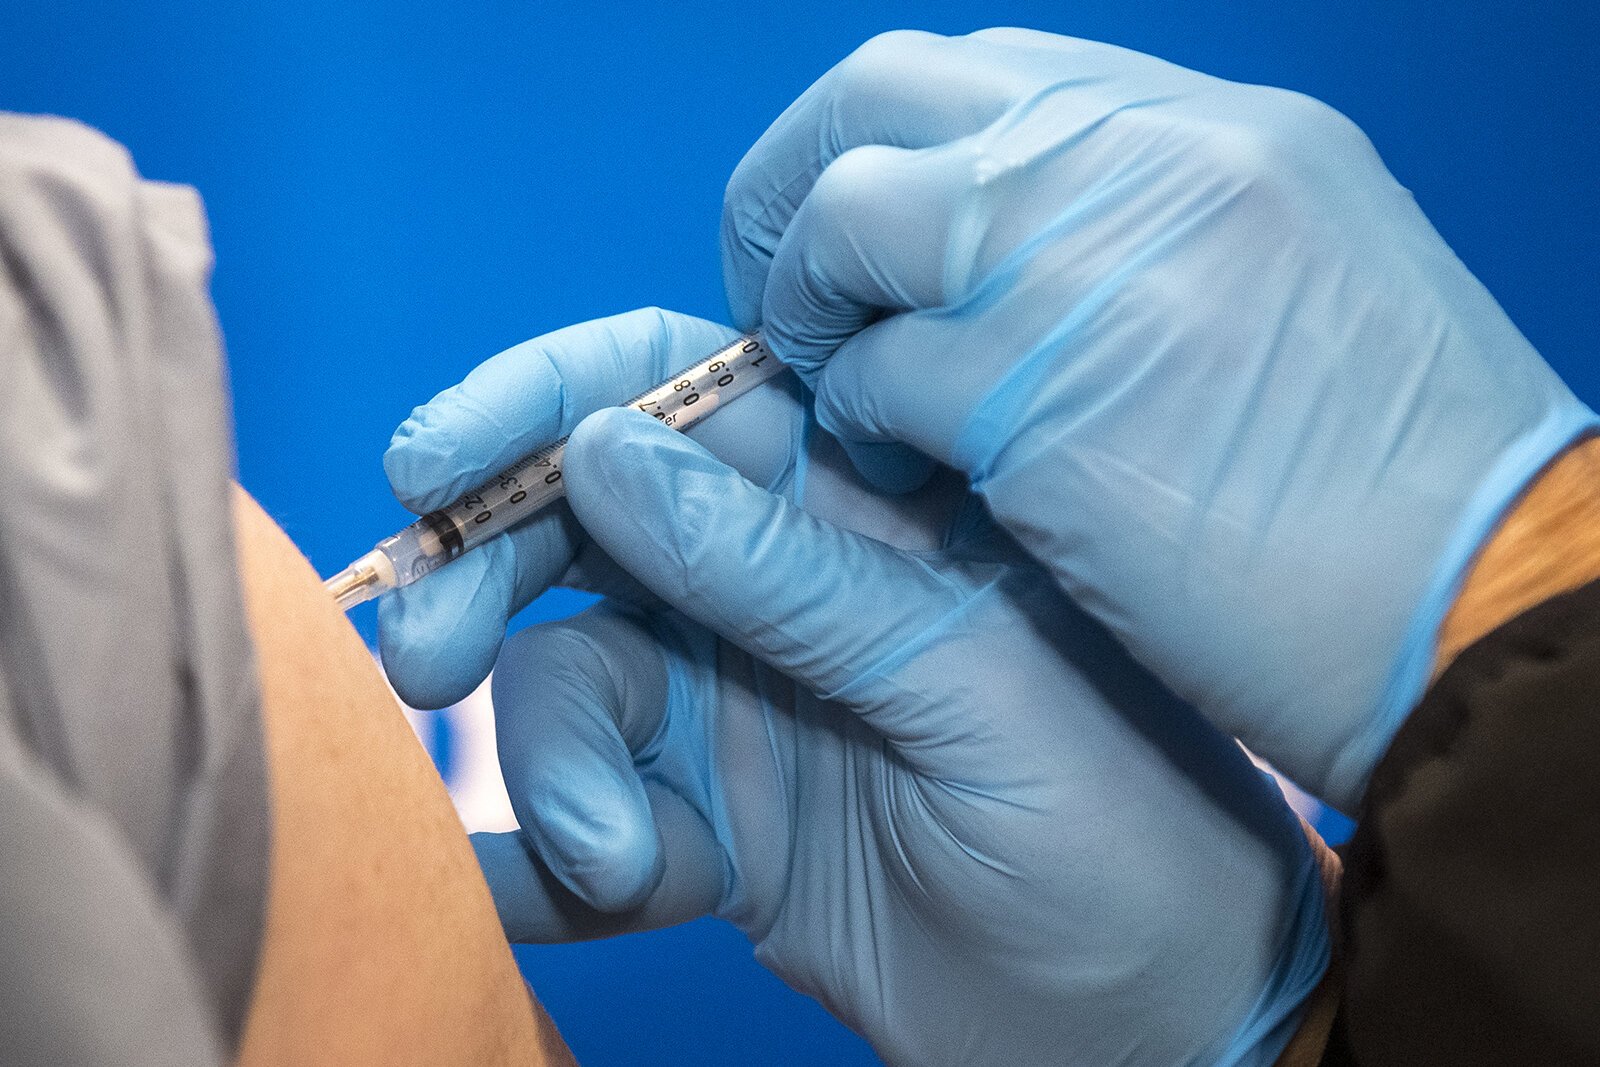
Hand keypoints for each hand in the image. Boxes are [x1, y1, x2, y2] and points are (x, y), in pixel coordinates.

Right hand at [381, 309, 1328, 1063]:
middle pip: (583, 523)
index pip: (685, 389)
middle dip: (482, 575)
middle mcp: (783, 582)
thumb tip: (604, 451)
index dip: (548, 397)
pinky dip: (532, 856)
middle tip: (418, 661)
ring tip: (621, 860)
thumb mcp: (968, 683)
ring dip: (553, 763)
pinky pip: (583, 817)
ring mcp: (739, 704)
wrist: (1152, 1030)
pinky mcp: (711, 827)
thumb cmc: (1125, 831)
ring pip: (571, 681)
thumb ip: (788, 574)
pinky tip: (503, 893)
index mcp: (866, 502)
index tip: (432, 461)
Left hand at [720, 28, 1595, 810]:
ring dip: (810, 299)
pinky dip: (859, 419)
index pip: (993, 76)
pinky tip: (903, 470)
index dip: (892, 146)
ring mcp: (1088, 260)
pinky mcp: (1037, 396)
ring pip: (851, 214)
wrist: (1491, 603)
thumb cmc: (1402, 488)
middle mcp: (1149, 156)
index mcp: (1218, 130)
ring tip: (839, 386)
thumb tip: (1007, 242)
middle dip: (798, 184)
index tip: (859, 229)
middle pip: (882, 92)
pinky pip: (877, 373)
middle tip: (785, 285)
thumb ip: (1149, 237)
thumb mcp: (1297, 286)